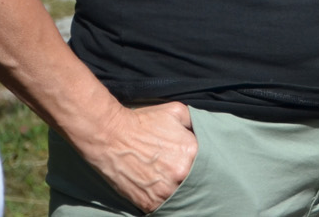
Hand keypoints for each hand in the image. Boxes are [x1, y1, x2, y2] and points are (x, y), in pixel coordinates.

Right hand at [80, 101, 196, 211]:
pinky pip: (165, 207)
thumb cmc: (143, 122)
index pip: (208, 161)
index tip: (193, 160)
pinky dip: (162, 200)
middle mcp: (182, 173)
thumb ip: (196, 123)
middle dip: (190, 176)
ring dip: (176, 189)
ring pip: (181, 195)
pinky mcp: (149, 203)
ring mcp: (165, 191)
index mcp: (192, 151)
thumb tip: (204, 133)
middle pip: (196, 180)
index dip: (201, 161)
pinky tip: (156, 189)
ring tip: (166, 179)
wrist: (110, 136)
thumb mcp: (177, 111)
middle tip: (177, 170)